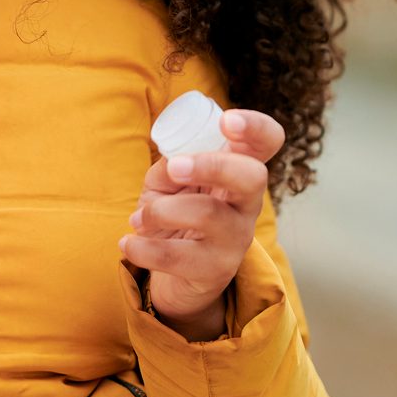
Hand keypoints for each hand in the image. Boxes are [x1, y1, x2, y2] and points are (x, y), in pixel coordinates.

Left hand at [119, 109, 285, 340]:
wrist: (178, 274)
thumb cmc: (176, 212)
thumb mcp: (169, 182)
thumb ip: (170, 164)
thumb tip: (172, 163)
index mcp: (238, 170)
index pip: (267, 141)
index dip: (256, 127)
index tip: (226, 121)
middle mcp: (246, 204)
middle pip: (253, 176)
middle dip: (212, 165)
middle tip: (176, 167)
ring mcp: (235, 239)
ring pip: (209, 214)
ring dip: (160, 210)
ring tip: (137, 218)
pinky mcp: (215, 270)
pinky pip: (177, 256)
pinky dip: (143, 247)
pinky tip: (128, 243)